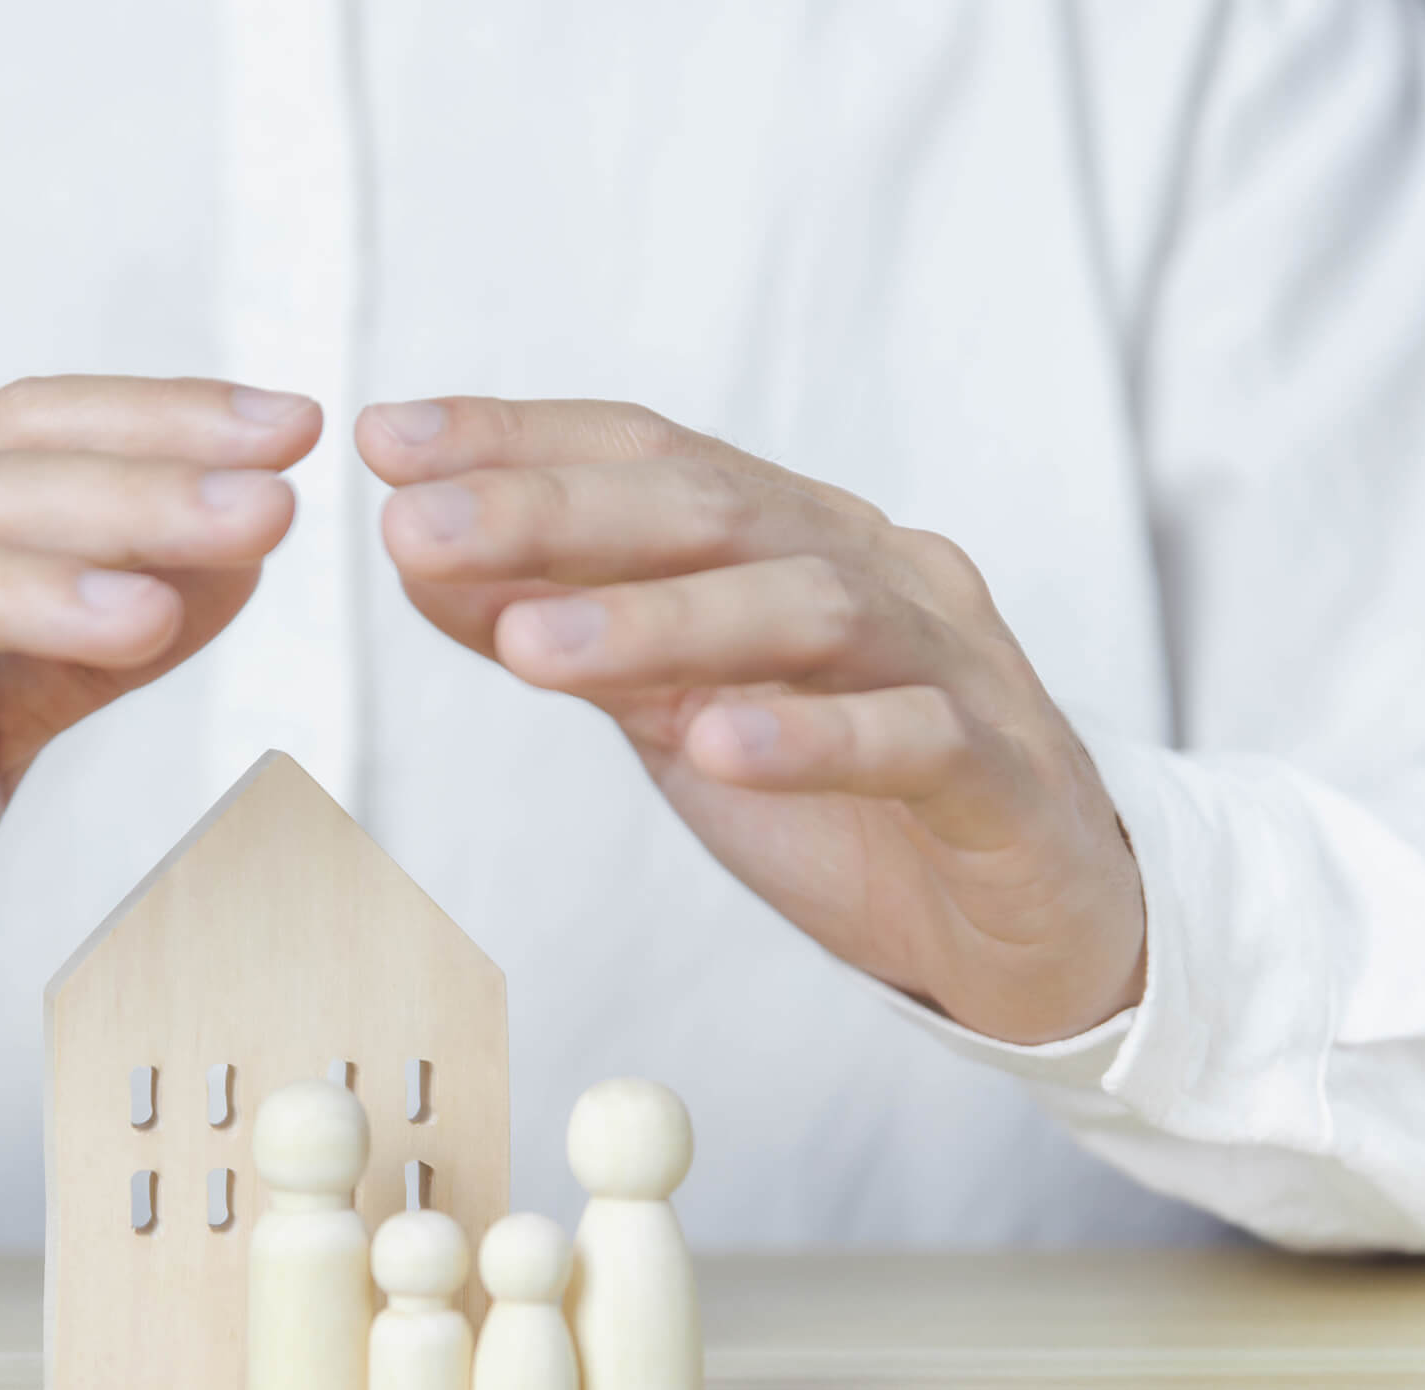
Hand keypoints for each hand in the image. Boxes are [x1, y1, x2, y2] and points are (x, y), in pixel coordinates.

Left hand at [357, 397, 1142, 1044]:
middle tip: (418, 529)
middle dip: (554, 513)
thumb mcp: (680, 701)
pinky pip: (914, 740)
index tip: (389, 440)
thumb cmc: (847, 795)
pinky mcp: (1002, 778)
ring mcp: (949, 664)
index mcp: (791, 537)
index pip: (649, 454)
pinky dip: (813, 740)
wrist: (1035, 915)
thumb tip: (415, 549)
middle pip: (713, 509)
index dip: (521, 439)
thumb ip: (574, 623)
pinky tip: (718, 746)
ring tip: (526, 647)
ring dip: (657, 620)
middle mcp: (872, 569)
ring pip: (806, 609)